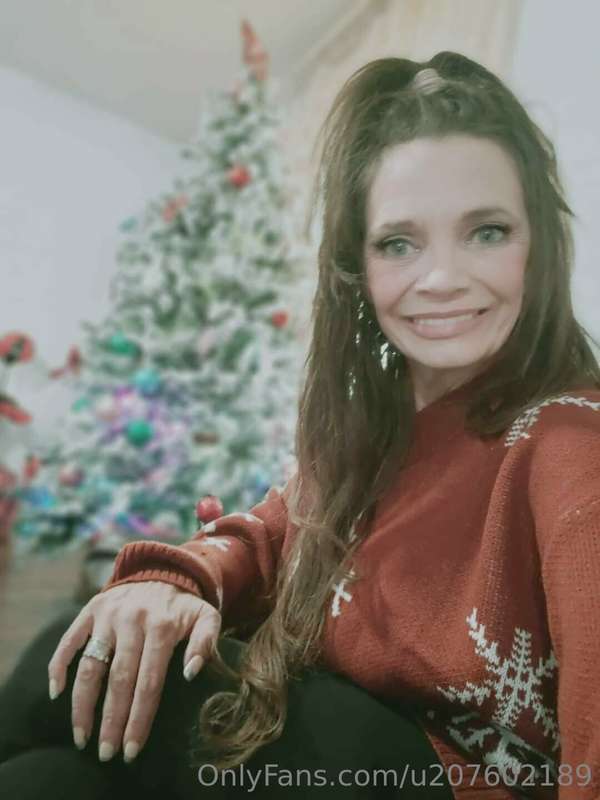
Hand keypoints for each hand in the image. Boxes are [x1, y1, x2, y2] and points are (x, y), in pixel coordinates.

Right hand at [47, 580, 220, 763]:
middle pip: (119, 679)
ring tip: (82, 736)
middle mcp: (132, 619)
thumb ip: (205, 643)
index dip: (140, 718)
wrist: (163, 570)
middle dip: (111, 720)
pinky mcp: (91, 610)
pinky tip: (57, 693)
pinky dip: (58, 666)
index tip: (132, 749)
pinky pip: (69, 640)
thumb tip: (190, 674)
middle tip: (106, 752)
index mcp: (162, 626)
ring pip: (90, 665)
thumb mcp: (207, 617)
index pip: (149, 681)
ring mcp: (108, 614)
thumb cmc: (185, 606)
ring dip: (82, 704)